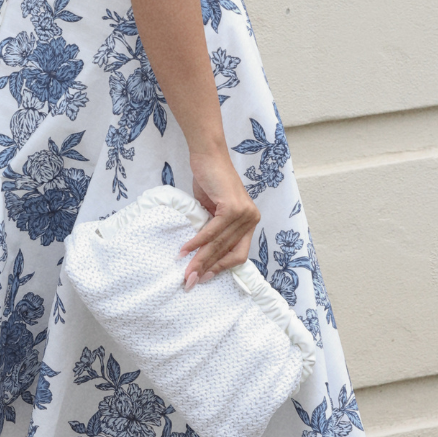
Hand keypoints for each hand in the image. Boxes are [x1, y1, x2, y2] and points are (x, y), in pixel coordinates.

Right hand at [180, 149, 260, 287]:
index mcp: (249, 222)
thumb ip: (214, 229)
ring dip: (200, 259)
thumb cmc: (210, 180)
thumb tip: (203, 252)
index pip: (238, 254)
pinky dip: (197, 242)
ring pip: (219, 244)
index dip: (221, 267)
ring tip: (186, 271)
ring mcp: (244, 213)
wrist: (208, 156)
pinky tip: (185, 250)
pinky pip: (213, 231)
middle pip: (227, 251)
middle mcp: (251, 219)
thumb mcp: (214, 210)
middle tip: (190, 281)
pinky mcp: (233, 207)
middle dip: (206, 268)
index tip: (204, 277)